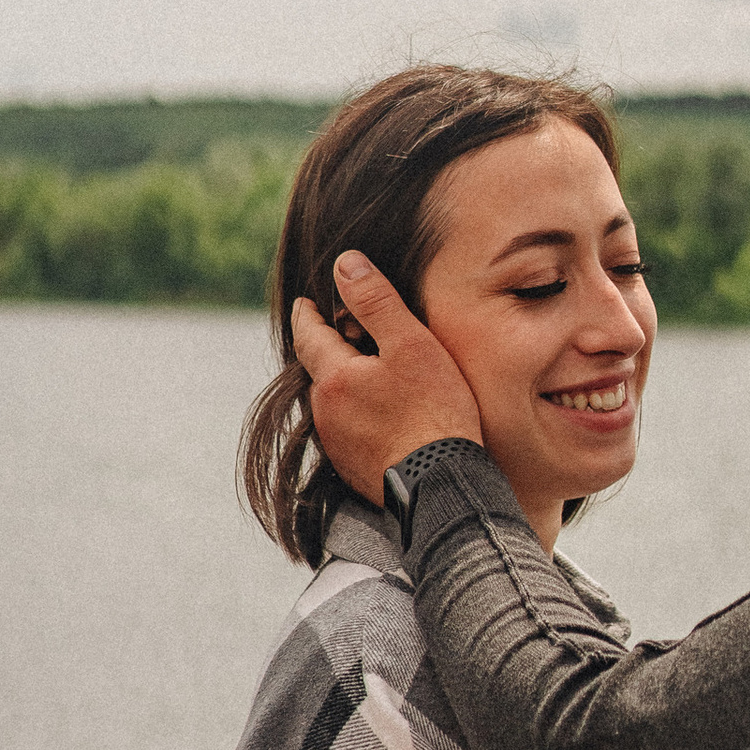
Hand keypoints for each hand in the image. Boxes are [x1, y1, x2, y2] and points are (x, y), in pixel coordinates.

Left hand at [291, 255, 481, 503]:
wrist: (442, 484)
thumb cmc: (434, 413)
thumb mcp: (410, 345)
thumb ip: (376, 302)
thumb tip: (345, 264)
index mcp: (334, 378)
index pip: (308, 334)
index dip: (309, 314)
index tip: (307, 303)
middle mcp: (325, 412)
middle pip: (318, 368)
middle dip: (326, 346)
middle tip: (342, 328)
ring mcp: (337, 443)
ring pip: (331, 400)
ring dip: (343, 381)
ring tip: (366, 368)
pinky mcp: (352, 467)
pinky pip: (346, 427)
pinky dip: (356, 410)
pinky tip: (381, 411)